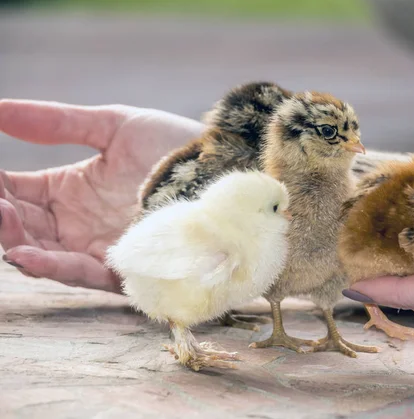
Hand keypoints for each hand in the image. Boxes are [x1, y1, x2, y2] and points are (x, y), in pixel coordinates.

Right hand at [0, 100, 203, 292]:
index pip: (15, 192)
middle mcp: (78, 223)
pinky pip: (80, 273)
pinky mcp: (123, 268)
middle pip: (20, 226)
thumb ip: (57, 122)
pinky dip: (50, 266)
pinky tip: (23, 253)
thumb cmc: (174, 145)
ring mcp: (98, 247)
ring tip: (2, 216)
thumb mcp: (114, 125)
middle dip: (0, 216)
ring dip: (14, 238)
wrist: (223, 168)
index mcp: (71, 189)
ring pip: (41, 252)